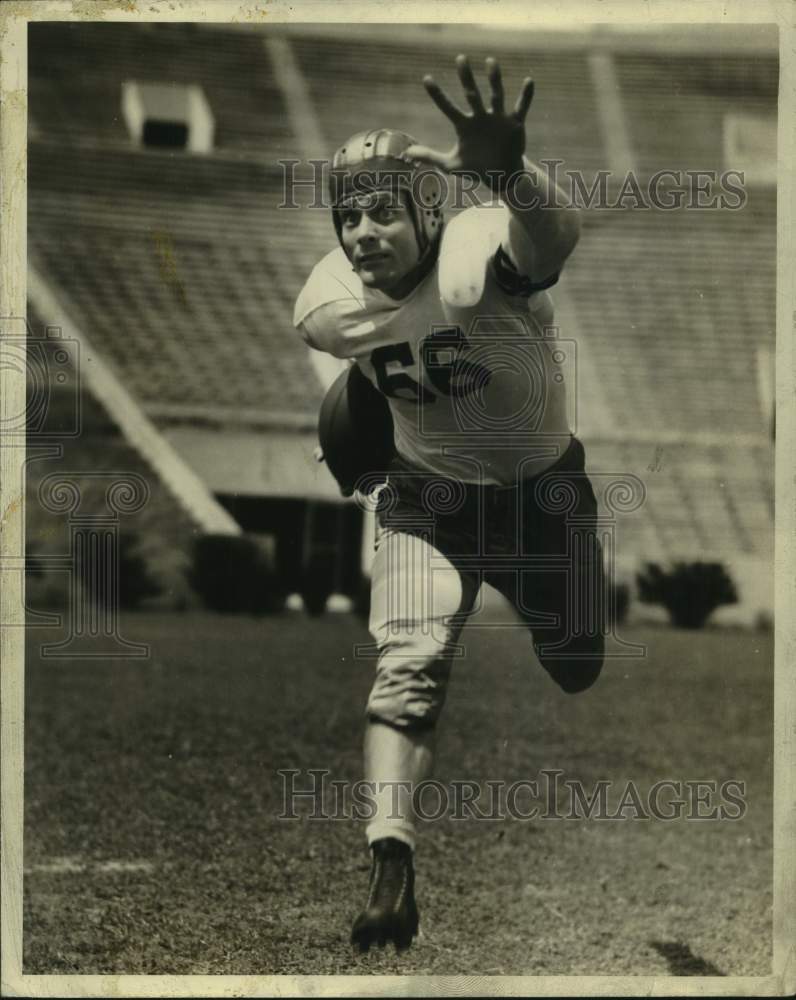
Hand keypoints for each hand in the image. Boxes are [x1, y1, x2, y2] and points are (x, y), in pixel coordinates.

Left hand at [407, 55, 533, 190]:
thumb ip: (430, 157)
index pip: (447, 107)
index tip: (426, 79)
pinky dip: (526, 95)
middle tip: (460, 59)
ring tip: (491, 62)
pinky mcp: (514, 123)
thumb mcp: (451, 165)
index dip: (437, 95)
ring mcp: (497, 118)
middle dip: (466, 78)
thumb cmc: (476, 167)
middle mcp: (480, 117)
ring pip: (496, 95)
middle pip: (471, 94)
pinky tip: (529, 81)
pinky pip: (521, 107)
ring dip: (494, 79)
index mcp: (464, 125)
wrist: (501, 174)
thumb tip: (407, 153)